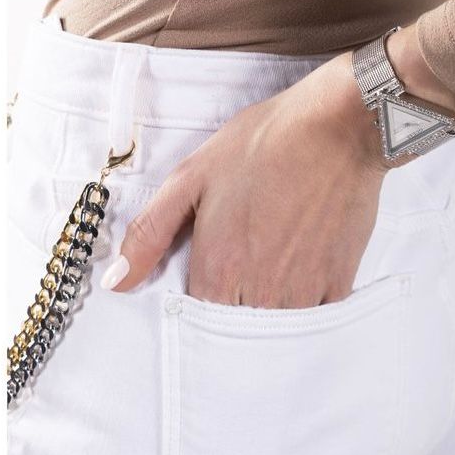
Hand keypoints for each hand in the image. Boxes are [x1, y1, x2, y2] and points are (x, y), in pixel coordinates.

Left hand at [100, 25, 454, 306]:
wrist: (339, 129)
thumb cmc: (264, 145)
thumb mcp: (191, 178)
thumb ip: (149, 235)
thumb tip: (116, 282)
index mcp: (218, 270)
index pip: (193, 317)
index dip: (196, 293)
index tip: (207, 266)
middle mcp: (259, 294)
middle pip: (233, 326)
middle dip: (231, 298)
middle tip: (244, 251)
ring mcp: (302, 293)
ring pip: (272, 326)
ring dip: (266, 300)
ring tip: (273, 250)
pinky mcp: (337, 285)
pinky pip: (311, 315)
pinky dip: (301, 296)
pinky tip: (300, 257)